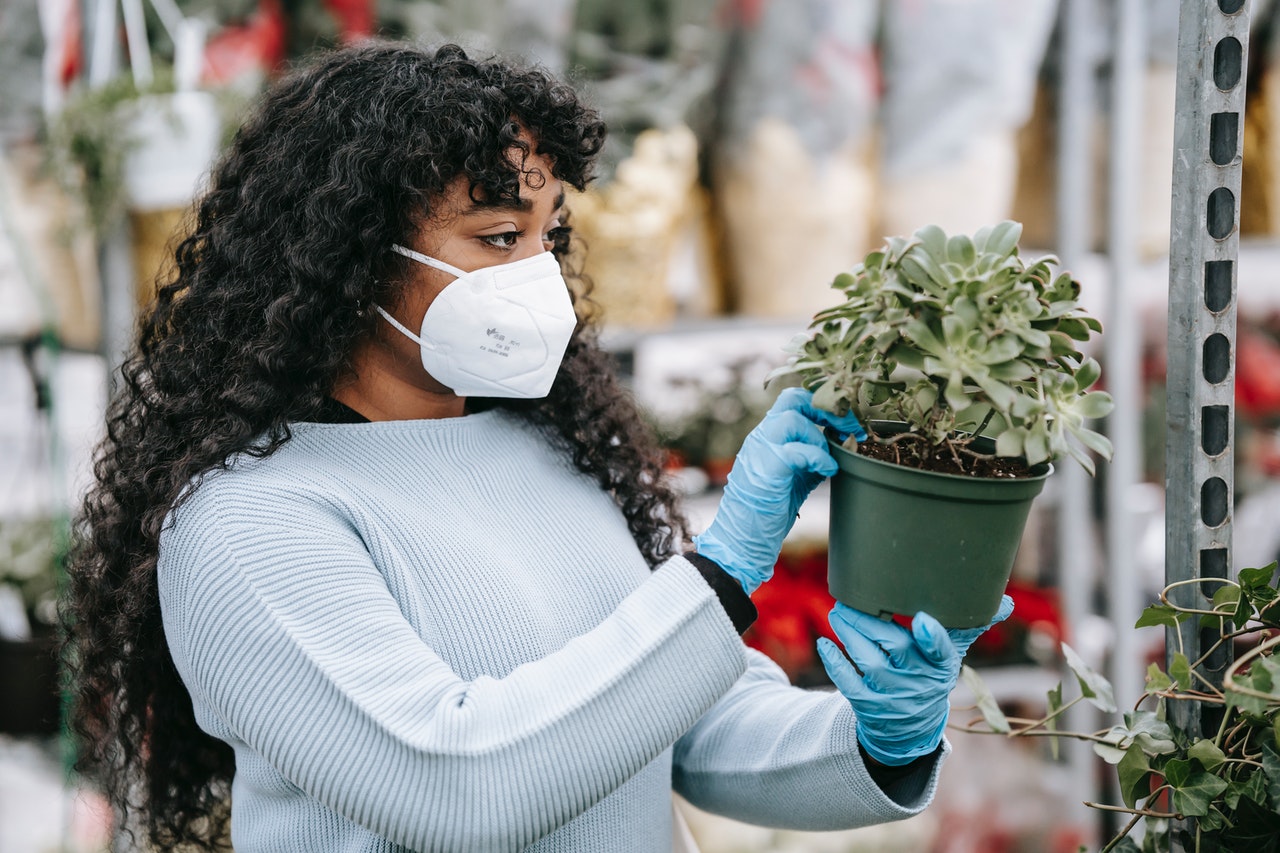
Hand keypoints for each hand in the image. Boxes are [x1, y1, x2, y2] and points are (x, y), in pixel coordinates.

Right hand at [693, 388, 863, 594]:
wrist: (741, 539)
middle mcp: (761, 437)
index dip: (822, 406)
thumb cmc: (767, 512)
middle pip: (793, 398)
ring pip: (793, 419)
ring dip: (819, 437)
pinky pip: (797, 450)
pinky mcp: (767, 469)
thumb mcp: (794, 478)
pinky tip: (828, 471)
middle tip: (849, 428)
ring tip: (829, 460)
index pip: (794, 400)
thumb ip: (810, 459)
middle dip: (827, 409)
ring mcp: (761, 450)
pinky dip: (819, 458)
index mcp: (767, 436)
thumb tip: (839, 450)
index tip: (844, 424)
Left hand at [817, 597, 1014, 766]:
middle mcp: (919, 681)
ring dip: (850, 636)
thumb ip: (971, 626)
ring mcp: (893, 695)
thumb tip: (1006, 601)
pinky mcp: (869, 705)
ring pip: (870, 662)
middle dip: (871, 623)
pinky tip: (825, 644)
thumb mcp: (951, 656)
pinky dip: (835, 664)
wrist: (911, 728)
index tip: (923, 620)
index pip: (943, 652)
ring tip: (837, 613)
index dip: (934, 638)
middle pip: (896, 648)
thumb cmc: (930, 676)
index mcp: (942, 666)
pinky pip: (849, 684)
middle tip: (850, 601)